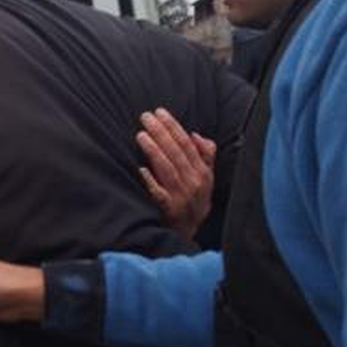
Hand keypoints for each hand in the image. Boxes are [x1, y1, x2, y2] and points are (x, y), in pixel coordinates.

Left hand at [136, 108, 216, 240]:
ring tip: (141, 135)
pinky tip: (140, 169)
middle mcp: (194, 183)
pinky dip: (151, 181)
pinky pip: (159, 194)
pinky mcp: (170, 210)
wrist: (188, 234)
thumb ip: (206, 156)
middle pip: (176, 153)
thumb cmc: (194, 201)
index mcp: (203, 173)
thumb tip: (196, 135)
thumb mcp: (207, 179)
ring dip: (155, 151)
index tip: (160, 112)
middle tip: (146, 117)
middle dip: (161, 132)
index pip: (187, 144)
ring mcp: (182, 197)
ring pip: (168, 169)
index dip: (174, 127)